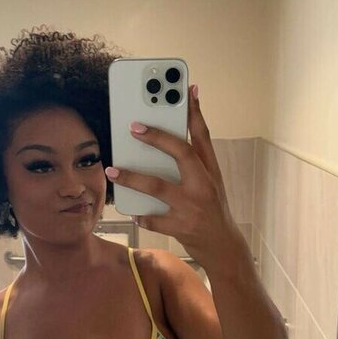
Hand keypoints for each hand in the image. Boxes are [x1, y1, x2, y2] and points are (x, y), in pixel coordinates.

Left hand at [104, 85, 243, 273]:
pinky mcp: (181, 227)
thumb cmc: (213, 210)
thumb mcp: (211, 182)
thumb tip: (175, 133)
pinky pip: (153, 218)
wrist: (224, 247)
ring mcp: (192, 207)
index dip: (195, 113)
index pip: (204, 137)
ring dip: (133, 177)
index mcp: (211, 172)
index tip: (186, 91)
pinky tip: (131, 210)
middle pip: (182, 154)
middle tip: (134, 127)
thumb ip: (196, 160)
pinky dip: (141, 214)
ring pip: (158, 187)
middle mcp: (204, 185)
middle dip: (158, 139)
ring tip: (113, 170)